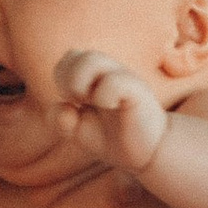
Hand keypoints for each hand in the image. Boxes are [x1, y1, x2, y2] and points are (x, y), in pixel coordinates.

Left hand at [54, 46, 167, 175]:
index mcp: (95, 75)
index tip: (73, 101)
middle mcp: (110, 71)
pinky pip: (114, 82)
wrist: (147, 152)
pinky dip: (104, 96)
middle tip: (80, 102)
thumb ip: (60, 121)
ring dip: (80, 83)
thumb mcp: (78, 131)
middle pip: (76, 55)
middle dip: (67, 82)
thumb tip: (65, 108)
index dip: (62, 78)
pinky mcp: (138, 91)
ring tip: (92, 102)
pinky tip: (111, 106)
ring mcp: (124, 78)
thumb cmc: (112, 137)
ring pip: (93, 59)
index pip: (69, 58)